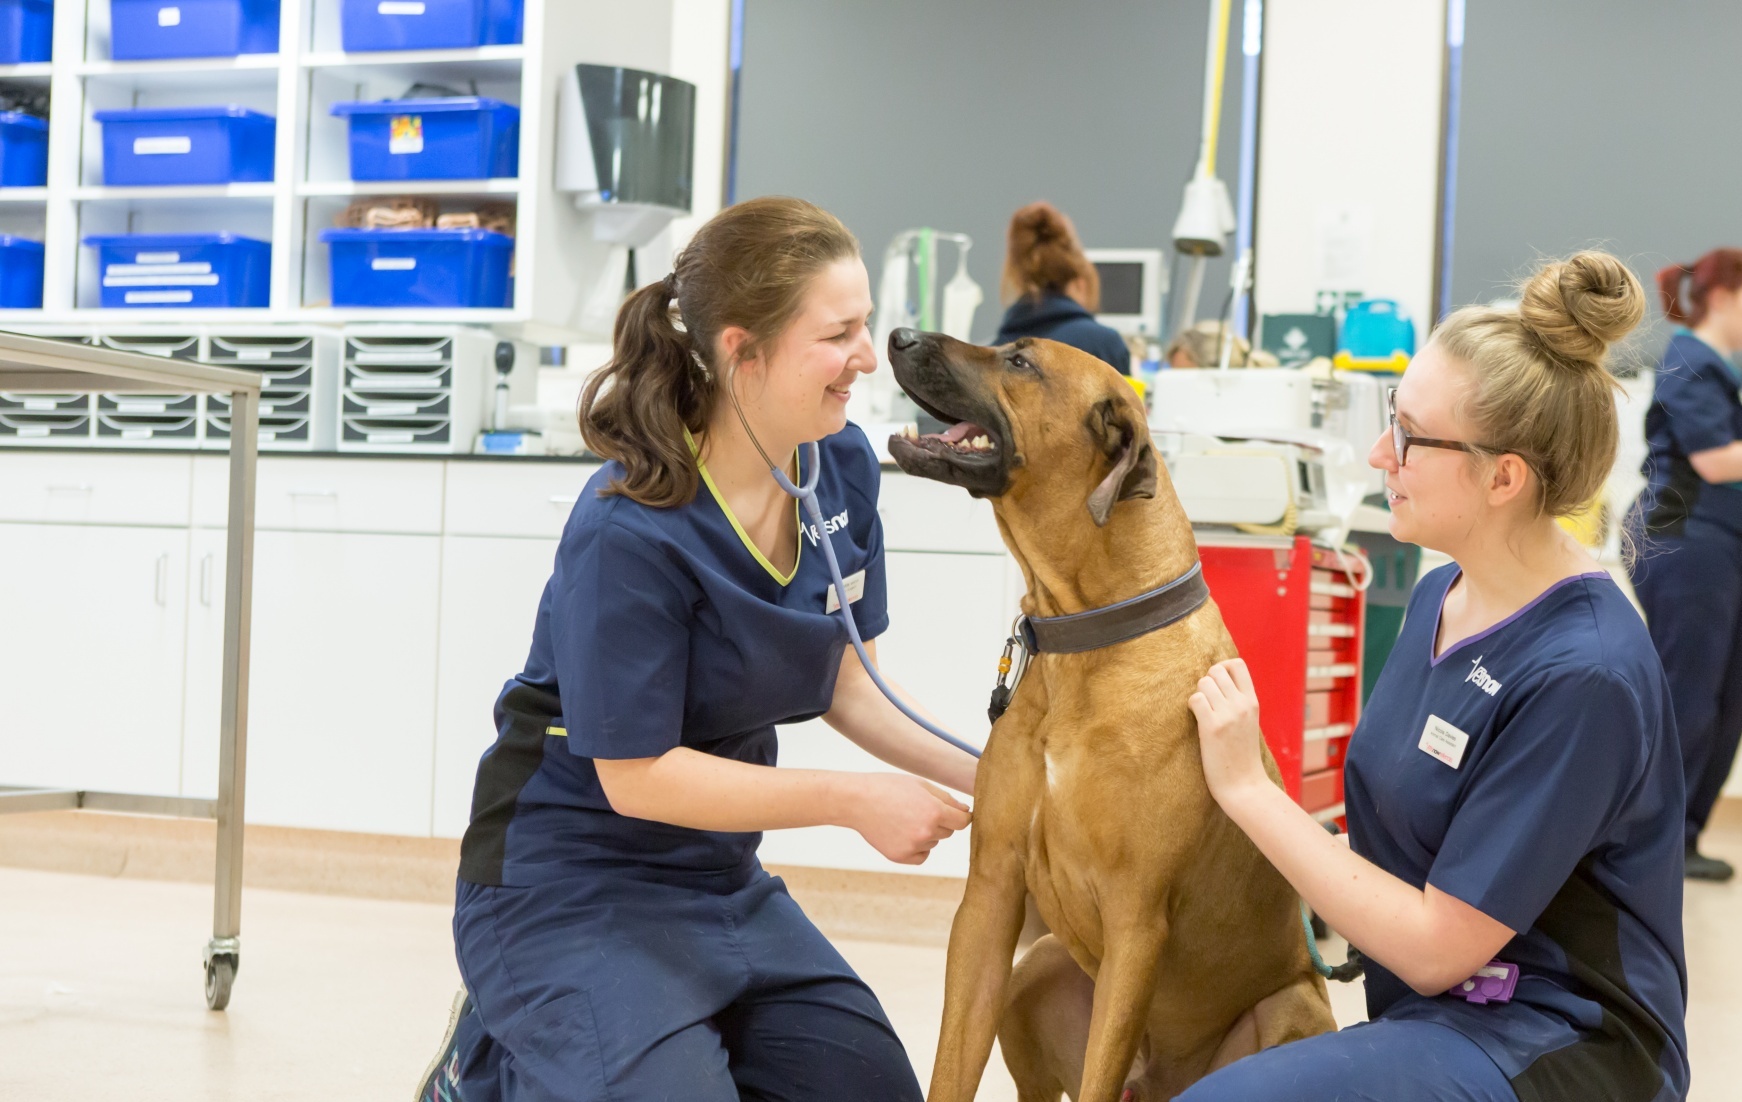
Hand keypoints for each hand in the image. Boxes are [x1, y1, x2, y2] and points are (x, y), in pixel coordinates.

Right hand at [847, 774, 972, 864]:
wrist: (857, 801)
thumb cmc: (889, 787)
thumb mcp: (921, 785)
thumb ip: (947, 799)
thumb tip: (967, 812)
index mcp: (934, 811)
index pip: (963, 822)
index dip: (962, 817)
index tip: (958, 814)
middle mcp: (926, 832)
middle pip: (948, 832)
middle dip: (940, 822)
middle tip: (917, 809)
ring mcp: (913, 846)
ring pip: (933, 842)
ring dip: (927, 833)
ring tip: (904, 818)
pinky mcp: (900, 857)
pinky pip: (922, 855)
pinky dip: (918, 847)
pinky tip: (902, 833)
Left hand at [1187, 658, 1269, 804]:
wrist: (1244, 786)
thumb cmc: (1242, 756)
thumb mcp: (1249, 723)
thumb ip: (1239, 703)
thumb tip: (1218, 682)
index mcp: (1253, 702)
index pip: (1238, 664)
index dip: (1222, 667)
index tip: (1216, 683)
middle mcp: (1242, 705)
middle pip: (1216, 670)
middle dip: (1206, 682)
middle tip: (1207, 702)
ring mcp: (1228, 715)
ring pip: (1204, 682)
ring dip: (1198, 695)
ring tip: (1202, 712)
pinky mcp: (1212, 727)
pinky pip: (1196, 699)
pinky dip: (1192, 705)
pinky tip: (1196, 718)